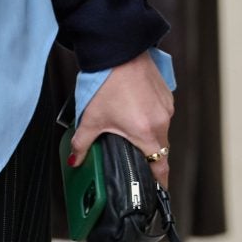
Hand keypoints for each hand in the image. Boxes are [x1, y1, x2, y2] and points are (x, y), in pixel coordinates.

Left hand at [70, 53, 174, 190]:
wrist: (120, 52)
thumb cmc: (108, 81)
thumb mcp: (91, 118)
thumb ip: (82, 144)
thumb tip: (76, 159)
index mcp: (146, 133)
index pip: (160, 166)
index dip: (159, 181)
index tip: (158, 190)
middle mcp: (161, 121)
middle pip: (159, 149)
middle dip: (147, 154)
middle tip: (132, 155)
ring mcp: (166, 107)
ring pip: (160, 130)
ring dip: (147, 133)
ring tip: (127, 125)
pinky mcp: (166, 95)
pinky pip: (160, 114)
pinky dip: (149, 117)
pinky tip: (133, 109)